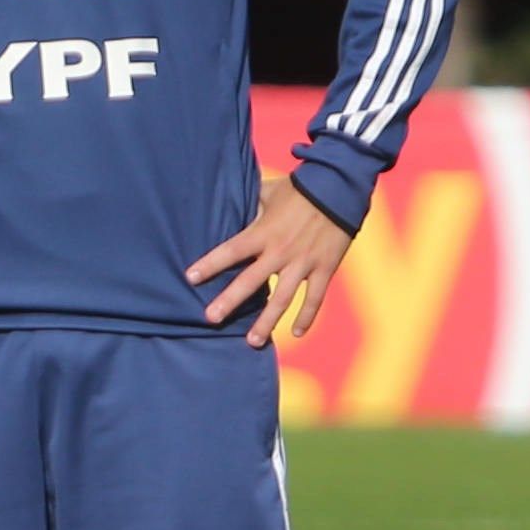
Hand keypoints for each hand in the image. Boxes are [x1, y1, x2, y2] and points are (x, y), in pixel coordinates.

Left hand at [185, 173, 354, 349]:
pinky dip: (307, 316)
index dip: (210, 264)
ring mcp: (304, 262)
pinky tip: (297, 333)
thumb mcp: (267, 192)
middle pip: (250, 281)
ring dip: (267, 322)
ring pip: (282, 298)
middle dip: (229, 301)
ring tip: (252, 341)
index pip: (231, 250)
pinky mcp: (325, 268)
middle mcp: (280, 251)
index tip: (190, 278)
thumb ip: (249, 206)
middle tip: (211, 319)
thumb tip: (228, 209)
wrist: (338, 188)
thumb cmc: (299, 189)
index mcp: (263, 232)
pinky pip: (315, 297)